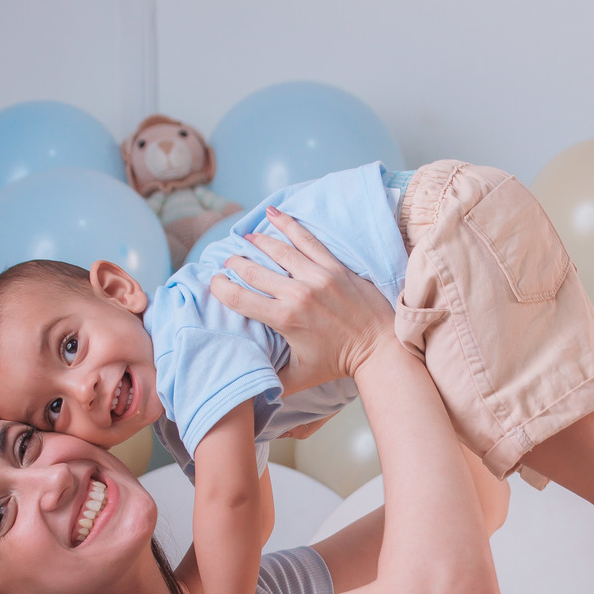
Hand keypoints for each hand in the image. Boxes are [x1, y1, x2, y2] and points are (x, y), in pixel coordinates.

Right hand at [209, 207, 394, 392]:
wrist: (379, 348)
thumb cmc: (339, 364)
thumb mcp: (300, 377)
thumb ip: (272, 378)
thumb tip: (247, 379)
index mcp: (285, 319)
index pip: (242, 299)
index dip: (222, 289)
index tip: (214, 283)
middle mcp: (298, 293)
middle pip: (256, 271)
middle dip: (236, 263)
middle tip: (227, 259)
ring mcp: (318, 276)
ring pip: (280, 250)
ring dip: (259, 241)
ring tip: (246, 236)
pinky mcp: (335, 267)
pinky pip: (308, 240)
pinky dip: (290, 225)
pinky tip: (274, 214)